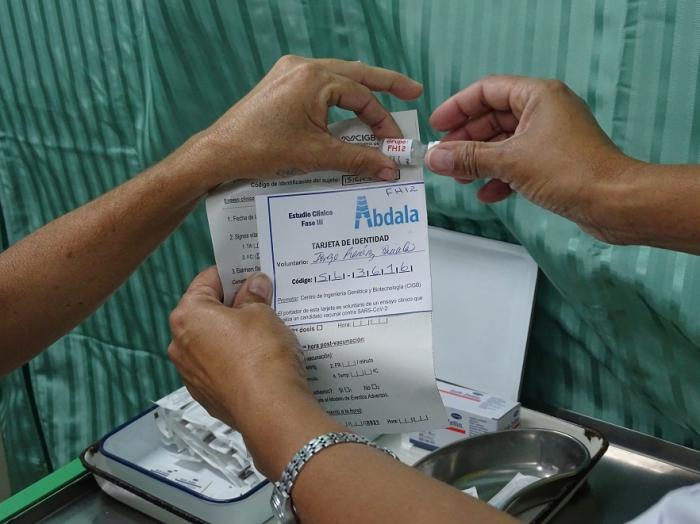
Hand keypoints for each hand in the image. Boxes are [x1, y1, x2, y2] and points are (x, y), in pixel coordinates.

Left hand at [168, 268, 341, 477]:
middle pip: (206, 313)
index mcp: (188, 315)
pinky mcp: (206, 396)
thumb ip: (254, 296)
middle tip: (262, 303)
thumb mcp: (263, 313)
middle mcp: (179, 344)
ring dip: (232, 335)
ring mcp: (190, 374)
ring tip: (264, 334)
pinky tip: (259, 362)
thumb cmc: (262, 351)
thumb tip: (254, 286)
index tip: (252, 275)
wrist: (270, 408)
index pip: (207, 281)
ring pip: (211, 343)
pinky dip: (234, 361)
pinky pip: (219, 368)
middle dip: (232, 306)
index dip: (232, 275)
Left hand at [190, 55, 422, 188]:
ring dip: (361, 89)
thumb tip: (390, 169)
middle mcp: (302, 67)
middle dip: (385, 83)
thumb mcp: (316, 154)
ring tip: (386, 95)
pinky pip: (319, 85)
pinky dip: (339, 96)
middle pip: (355, 74)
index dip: (382, 121)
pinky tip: (349, 106)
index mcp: (314, 78)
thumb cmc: (262, 149)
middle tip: (412, 91)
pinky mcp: (280, 85)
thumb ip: (358, 158)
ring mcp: (289, 73)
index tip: (394, 142)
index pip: (361, 96)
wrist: (219, 153)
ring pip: (337, 77)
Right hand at [425, 76, 635, 240]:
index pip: (487, 91)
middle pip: (493, 118)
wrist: (614, 202)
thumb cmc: (573, 171)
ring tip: (460, 179)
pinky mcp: (554, 162)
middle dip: (466, 140)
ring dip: (480, 161)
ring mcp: (550, 137)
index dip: (458, 107)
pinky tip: (487, 193)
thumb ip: (469, 158)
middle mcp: (545, 111)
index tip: (437, 126)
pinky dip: (499, 176)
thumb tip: (436, 157)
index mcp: (538, 96)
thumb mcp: (511, 161)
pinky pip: (518, 163)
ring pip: (504, 143)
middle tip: (444, 158)